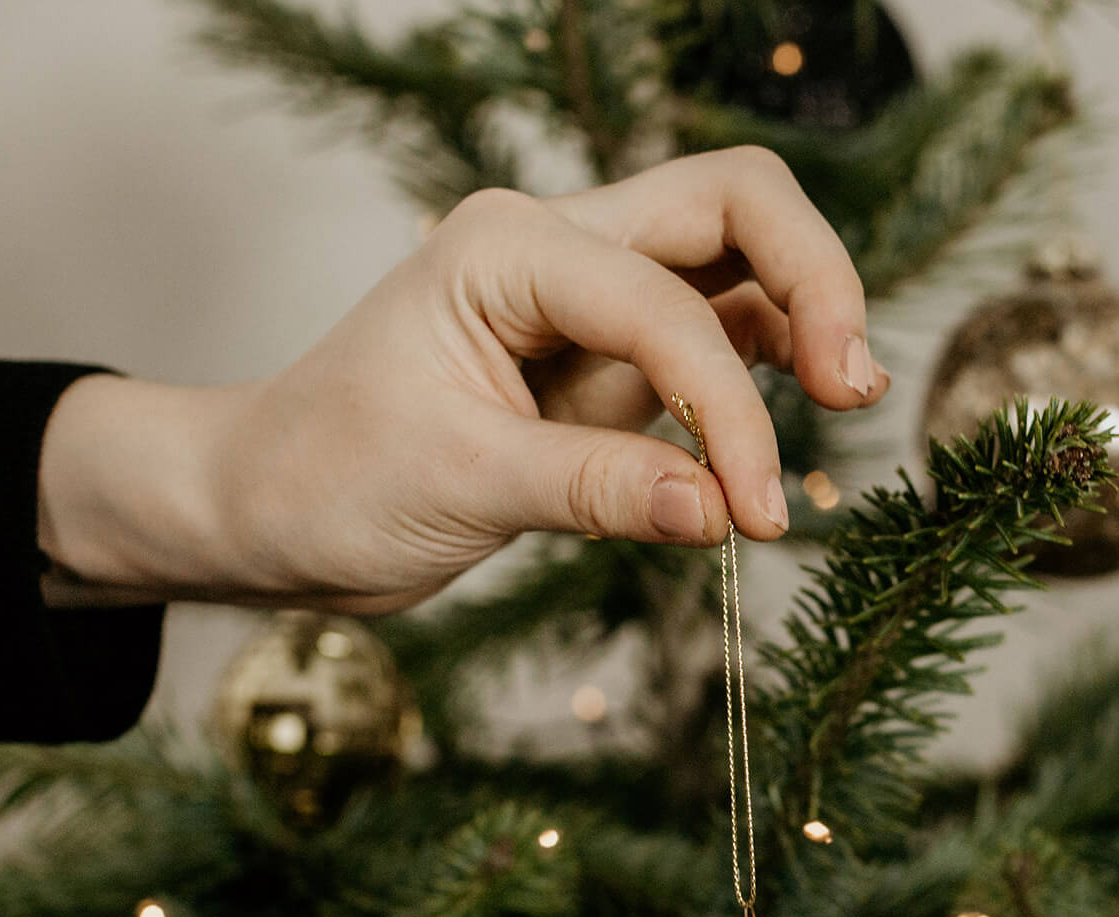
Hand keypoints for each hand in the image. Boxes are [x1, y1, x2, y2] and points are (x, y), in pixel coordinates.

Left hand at [34, 147, 890, 614]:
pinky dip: (768, 373)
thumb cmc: (327, 476)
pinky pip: (722, 334)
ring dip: (806, 316)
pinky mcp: (613, 356)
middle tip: (851, 385)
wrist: (267, 509)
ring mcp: (593, 296)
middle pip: (735, 202)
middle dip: (814, 280)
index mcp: (505, 247)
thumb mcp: (456, 486)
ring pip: (742, 256)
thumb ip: (594, 489)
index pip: (666, 300)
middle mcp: (559, 247)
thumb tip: (718, 509)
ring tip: (844, 402)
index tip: (749, 513)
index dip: (726, 405)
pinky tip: (791, 429)